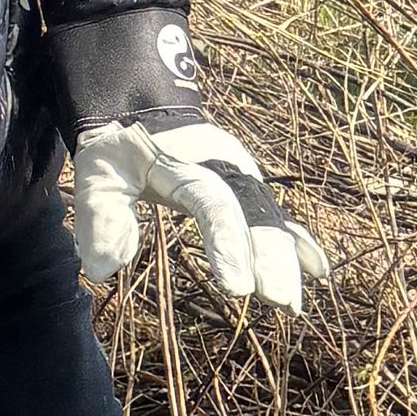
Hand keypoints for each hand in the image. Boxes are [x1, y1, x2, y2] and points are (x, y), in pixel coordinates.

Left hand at [68, 120, 330, 309]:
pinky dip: (298, 243)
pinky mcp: (248, 190)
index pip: (214, 204)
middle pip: (254, 213)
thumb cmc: (121, 149)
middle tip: (279, 299)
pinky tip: (318, 273)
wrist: (148, 110)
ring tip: (292, 305)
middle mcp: (224, 168)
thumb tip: (104, 269)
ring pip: (270, 218)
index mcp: (186, 164)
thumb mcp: (98, 172)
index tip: (238, 287)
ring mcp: (242, 178)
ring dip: (285, 260)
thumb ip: (100, 217)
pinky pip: (278, 217)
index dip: (228, 244)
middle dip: (270, 257)